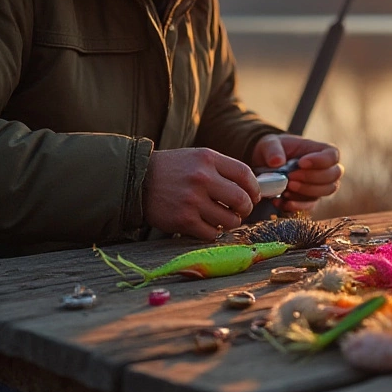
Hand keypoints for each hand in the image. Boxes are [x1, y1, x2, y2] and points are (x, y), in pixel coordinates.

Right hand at [141, 148, 258, 239]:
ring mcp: (192, 200)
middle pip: (242, 200)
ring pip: (230, 220)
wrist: (137, 180)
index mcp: (208, 159)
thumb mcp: (197, 158)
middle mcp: (202, 178)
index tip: (253, 196)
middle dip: (245, 209)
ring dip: (230, 222)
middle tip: (240, 211)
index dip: (254, 188)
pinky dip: (213, 232)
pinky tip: (206, 224)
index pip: (245, 174)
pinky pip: (211, 233)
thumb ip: (222, 169)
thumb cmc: (172, 170)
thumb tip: (250, 189)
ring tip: (222, 218)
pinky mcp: (184, 220)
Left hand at [252, 134, 342, 213]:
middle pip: (334, 175)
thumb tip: (277, 162)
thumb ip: (272, 149)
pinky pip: (310, 205)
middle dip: (312, 178)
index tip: (301, 163)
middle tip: (290, 178)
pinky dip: (296, 205)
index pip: (332, 155)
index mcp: (319, 150)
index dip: (321, 160)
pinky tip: (279, 201)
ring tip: (285, 189)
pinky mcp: (309, 199)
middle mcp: (324, 169)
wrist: (265, 166)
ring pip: (326, 191)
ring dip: (306, 192)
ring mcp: (319, 186)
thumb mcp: (269, 143)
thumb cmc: (273, 150)